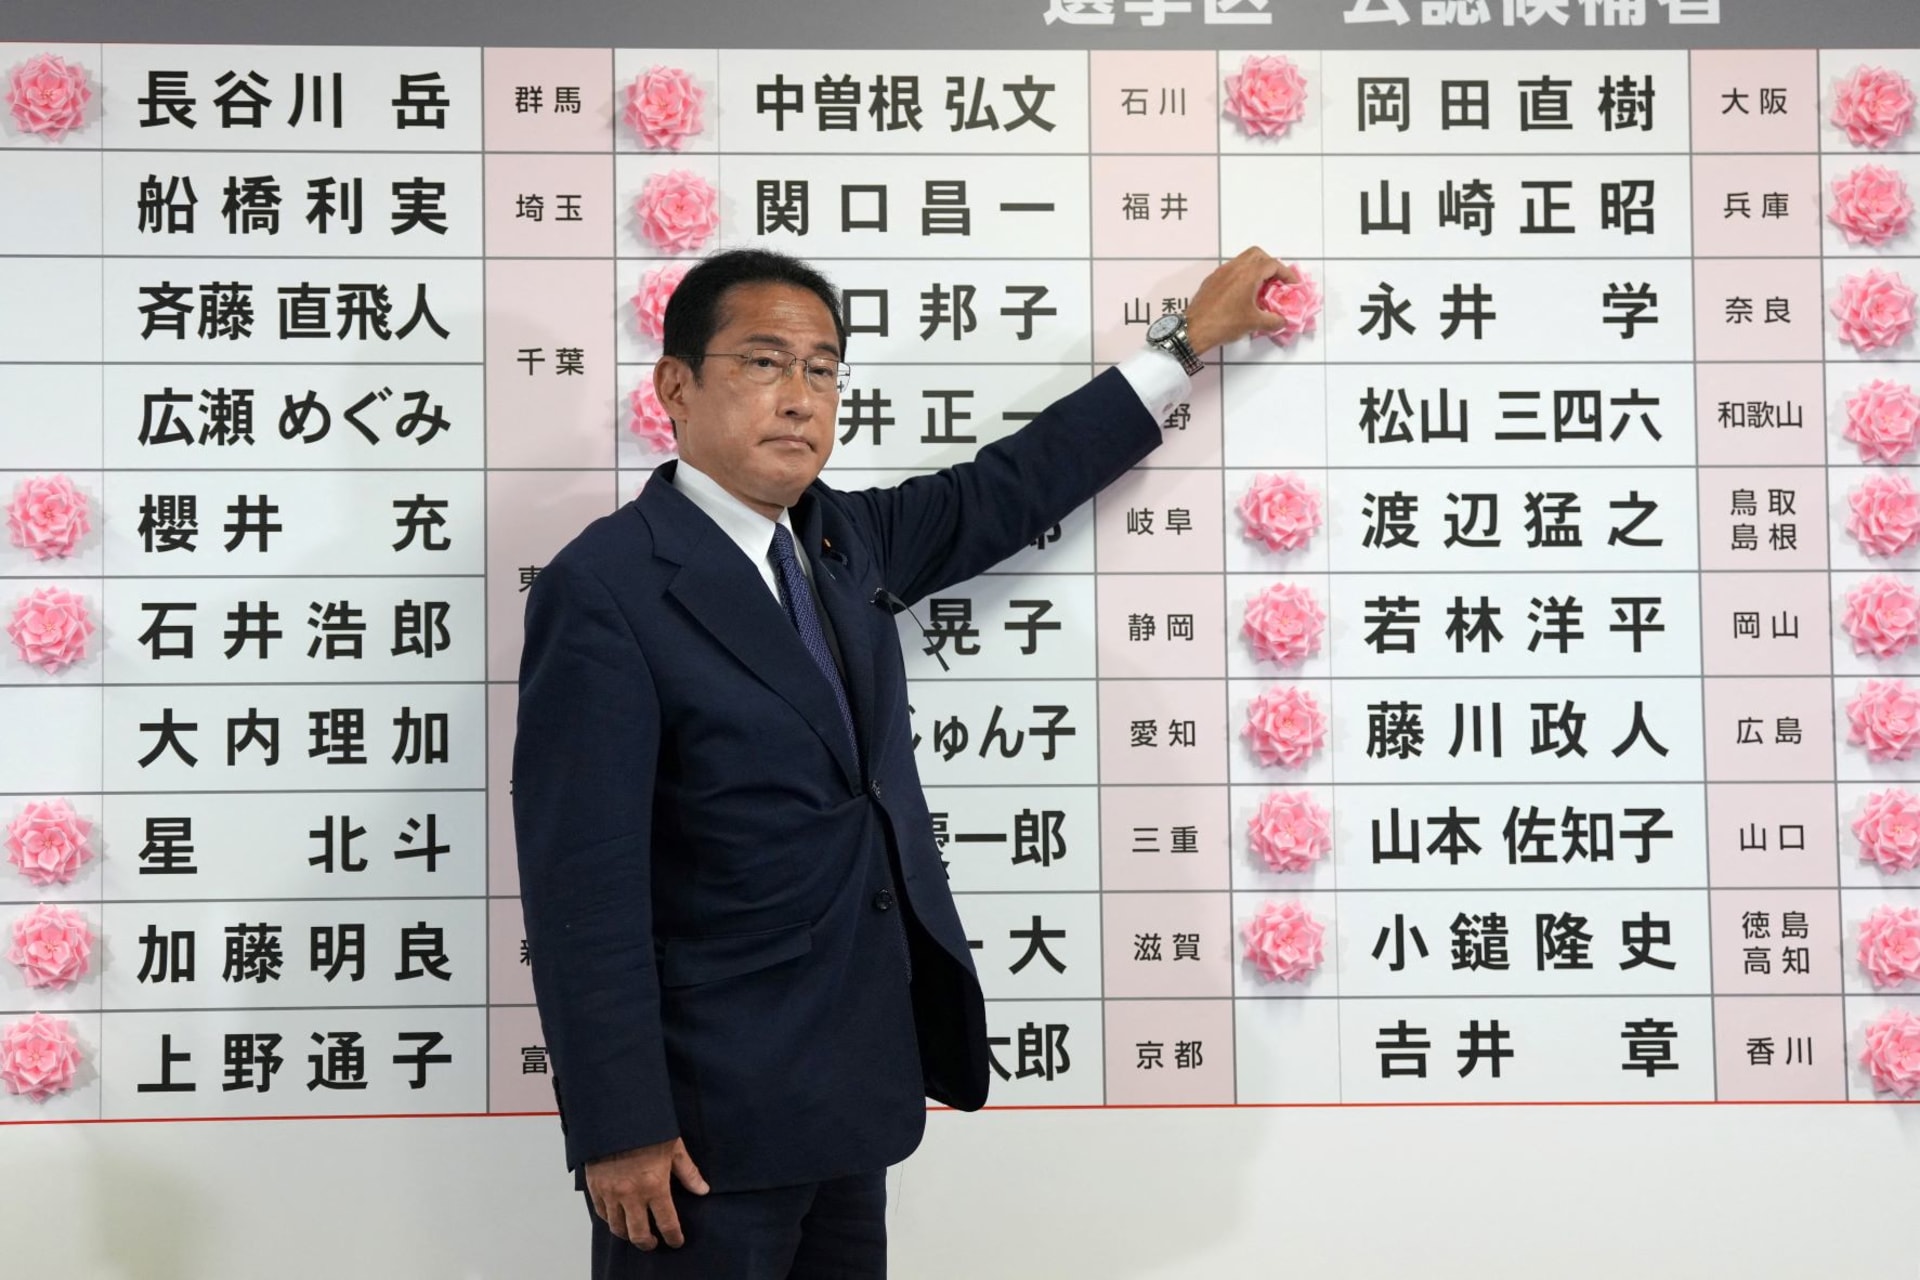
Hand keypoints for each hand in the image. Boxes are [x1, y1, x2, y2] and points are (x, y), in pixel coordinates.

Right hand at [585, 1137, 709, 1250]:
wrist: (615, 1114)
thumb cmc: (648, 1128)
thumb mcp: (674, 1147)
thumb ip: (688, 1172)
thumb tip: (703, 1190)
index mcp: (654, 1186)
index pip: (667, 1223)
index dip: (673, 1236)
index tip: (676, 1241)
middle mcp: (631, 1195)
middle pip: (639, 1234)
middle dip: (649, 1243)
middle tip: (654, 1243)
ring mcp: (610, 1193)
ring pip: (617, 1228)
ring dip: (628, 1234)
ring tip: (635, 1232)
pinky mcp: (595, 1187)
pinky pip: (601, 1213)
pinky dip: (610, 1220)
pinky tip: (617, 1218)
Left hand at [1184, 246, 1296, 355]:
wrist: (1194, 330)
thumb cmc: (1224, 323)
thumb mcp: (1254, 323)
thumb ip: (1273, 320)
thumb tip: (1282, 321)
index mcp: (1248, 274)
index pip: (1273, 264)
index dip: (1286, 273)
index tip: (1292, 285)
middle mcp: (1234, 268)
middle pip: (1257, 254)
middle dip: (1270, 265)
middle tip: (1277, 281)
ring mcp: (1221, 272)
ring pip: (1242, 260)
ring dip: (1255, 269)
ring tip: (1261, 288)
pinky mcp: (1211, 280)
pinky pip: (1231, 270)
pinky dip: (1242, 276)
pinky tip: (1243, 293)